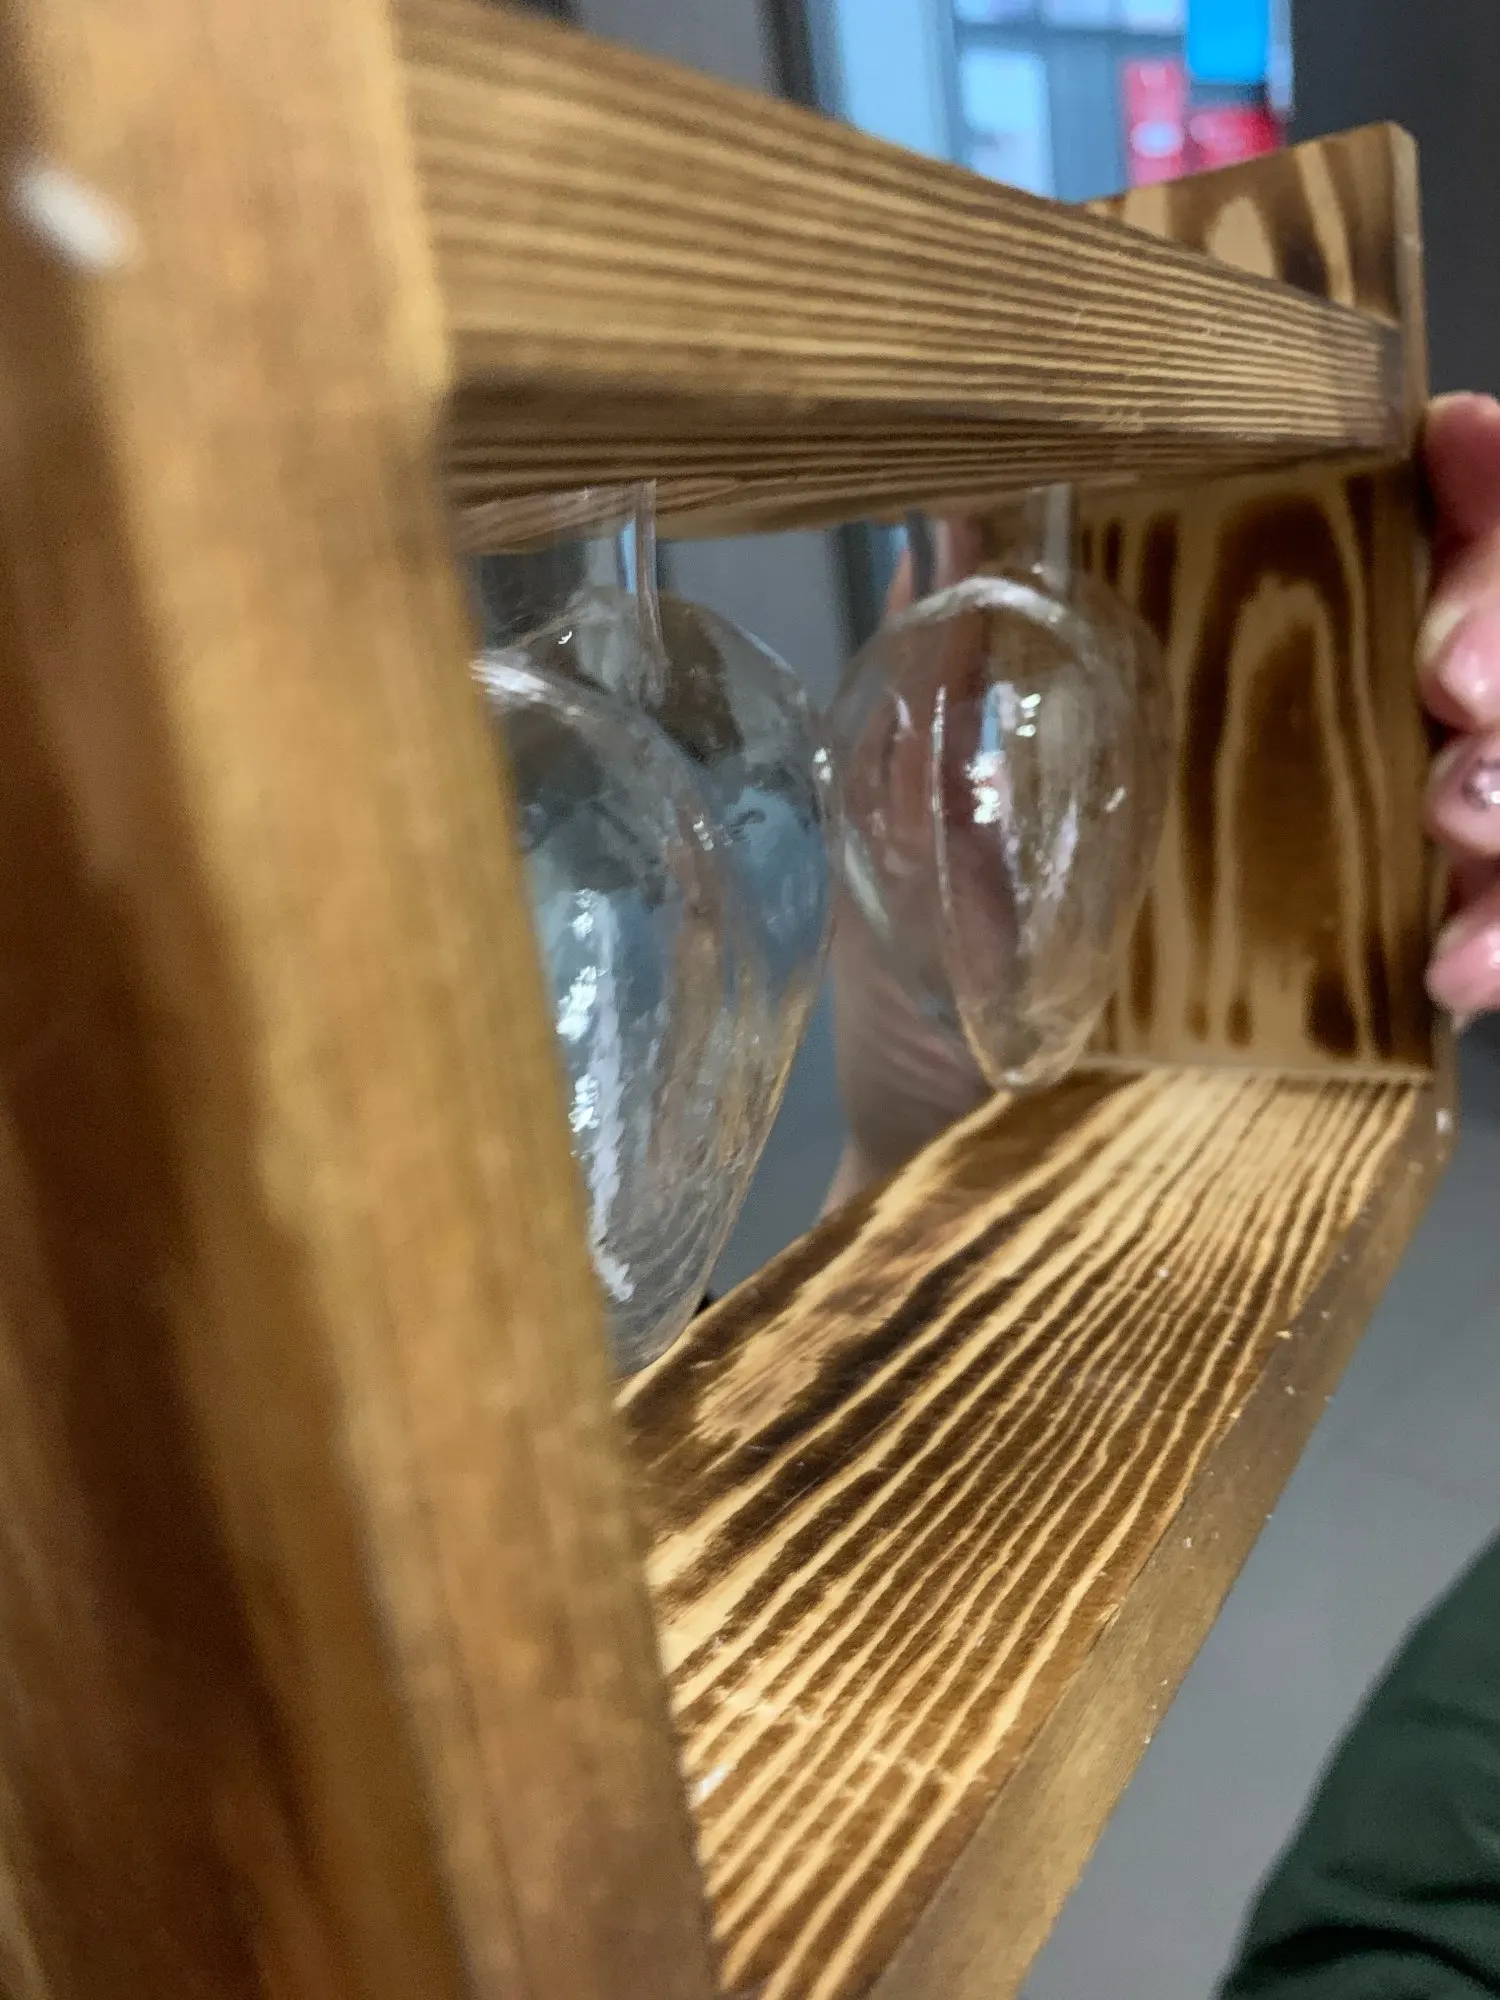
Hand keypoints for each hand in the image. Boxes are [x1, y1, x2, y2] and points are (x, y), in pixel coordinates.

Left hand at [827, 415, 1499, 1203]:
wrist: (938, 1139)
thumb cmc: (928, 965)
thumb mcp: (912, 807)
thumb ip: (950, 678)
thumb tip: (960, 519)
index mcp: (1215, 661)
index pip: (1380, 519)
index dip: (1454, 470)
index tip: (1448, 450)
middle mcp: (1318, 738)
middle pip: (1486, 630)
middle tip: (1458, 676)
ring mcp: (1367, 858)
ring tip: (1458, 812)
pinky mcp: (1387, 977)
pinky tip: (1453, 964)